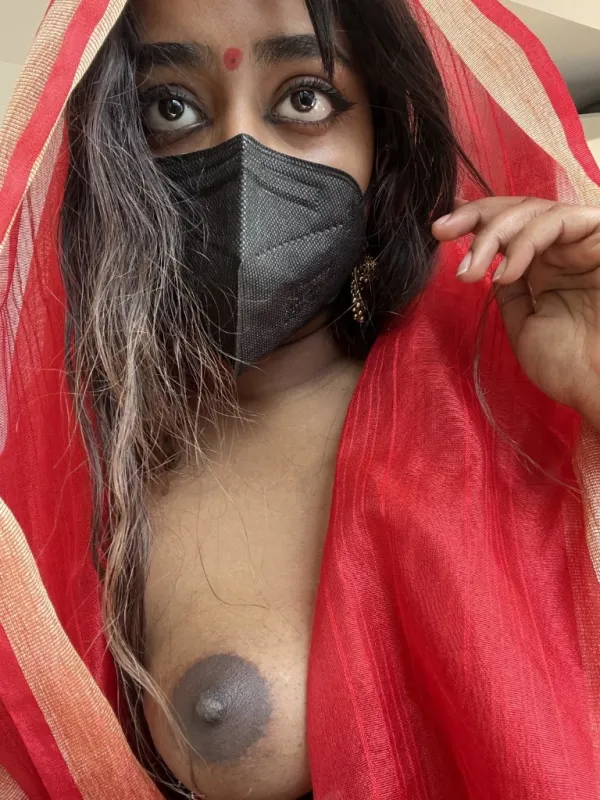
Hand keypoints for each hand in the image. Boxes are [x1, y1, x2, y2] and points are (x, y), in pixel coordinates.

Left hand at [432, 197, 599, 426]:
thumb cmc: (568, 366)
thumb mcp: (524, 325)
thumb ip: (508, 291)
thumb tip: (487, 264)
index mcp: (546, 267)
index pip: (508, 228)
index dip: (473, 221)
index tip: (439, 230)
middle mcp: (564, 249)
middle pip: (518, 209)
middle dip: (475, 216)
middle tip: (443, 231)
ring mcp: (583, 242)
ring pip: (533, 211)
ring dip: (493, 235)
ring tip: (471, 271)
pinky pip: (557, 221)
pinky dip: (524, 242)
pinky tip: (504, 273)